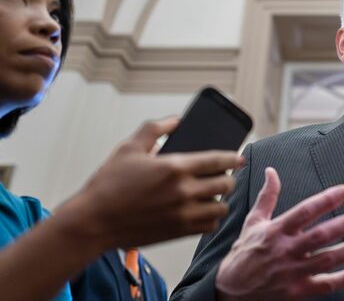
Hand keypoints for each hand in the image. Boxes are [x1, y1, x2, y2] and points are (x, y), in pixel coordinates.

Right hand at [58, 117, 241, 250]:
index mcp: (174, 168)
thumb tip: (175, 121)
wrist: (93, 221)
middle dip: (228, 178)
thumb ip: (154, 129)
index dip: (233, 157)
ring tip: (213, 194)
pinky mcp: (178, 232)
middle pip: (225, 184)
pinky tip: (203, 211)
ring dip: (220, 199)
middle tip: (223, 175)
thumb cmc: (108, 184)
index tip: (239, 157)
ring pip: (221, 208)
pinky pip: (209, 226)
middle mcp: (184, 191)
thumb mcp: (128, 147)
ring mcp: (183, 214)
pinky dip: (211, 219)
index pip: (217, 160)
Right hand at [215, 168, 343, 300]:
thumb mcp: (253, 222)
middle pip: (320, 235)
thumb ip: (267, 197)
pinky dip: (342, 279)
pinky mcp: (296, 291)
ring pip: (326, 260)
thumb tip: (272, 171)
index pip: (305, 211)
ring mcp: (291, 272)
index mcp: (276, 230)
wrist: (229, 290)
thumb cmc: (244, 253)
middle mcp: (285, 250)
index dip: (326, 199)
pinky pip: (324, 285)